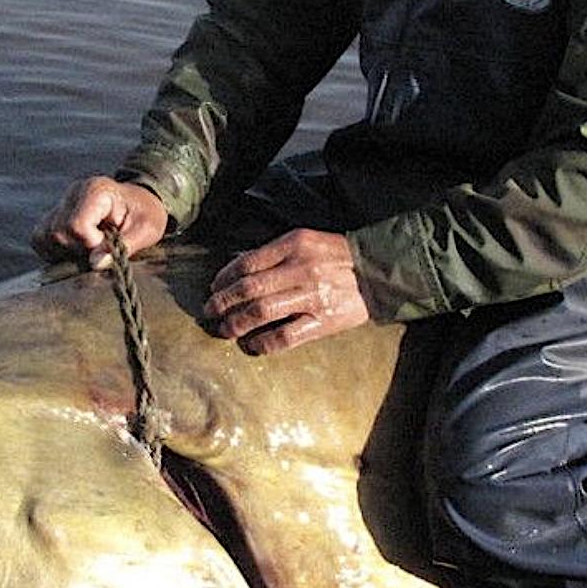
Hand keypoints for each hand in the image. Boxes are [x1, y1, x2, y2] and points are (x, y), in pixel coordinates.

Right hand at [30, 177, 168, 268]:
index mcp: (96, 191)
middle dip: (77, 251)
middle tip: (99, 251)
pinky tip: (76, 250)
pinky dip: (54, 250)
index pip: (76, 226)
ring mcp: (61, 203)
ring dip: (64, 252)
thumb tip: (95, 264)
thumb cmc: (146, 214)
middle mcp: (73, 193)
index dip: (89, 245)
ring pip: (43, 236)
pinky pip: (40, 238)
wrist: (141, 203)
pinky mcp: (54, 214)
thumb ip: (122, 246)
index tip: (107, 248)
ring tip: (88, 250)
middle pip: (56, 233)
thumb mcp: (146, 230)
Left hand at [204, 229, 371, 354]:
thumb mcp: (306, 242)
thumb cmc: (336, 256)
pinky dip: (263, 343)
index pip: (247, 263)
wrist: (378, 272)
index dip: (224, 277)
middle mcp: (301, 269)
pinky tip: (251, 346)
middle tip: (208, 311)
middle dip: (222, 302)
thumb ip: (274, 254)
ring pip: (261, 312)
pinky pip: (285, 336)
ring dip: (236, 323)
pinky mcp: (323, 321)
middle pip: (249, 289)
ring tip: (224, 329)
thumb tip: (236, 268)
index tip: (213, 287)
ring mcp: (312, 297)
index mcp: (294, 245)